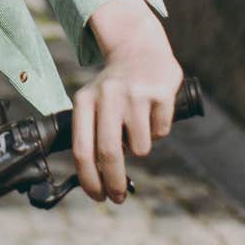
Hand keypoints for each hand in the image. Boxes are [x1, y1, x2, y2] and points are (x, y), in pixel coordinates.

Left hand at [71, 0, 182, 203]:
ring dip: (141, 147)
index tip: (98, 197)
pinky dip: (159, 130)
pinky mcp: (160, 93)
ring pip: (140, 147)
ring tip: (138, 126)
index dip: (89, 179)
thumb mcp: (93, 102)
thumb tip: (97, 180)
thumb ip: (92, 134)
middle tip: (119, 196)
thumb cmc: (114, 87)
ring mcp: (134, 94)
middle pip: (109, 154)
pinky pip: (161, 132)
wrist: (140, 48)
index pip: (82, 149)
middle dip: (114, 182)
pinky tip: (153, 111)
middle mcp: (107, 96)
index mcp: (84, 100)